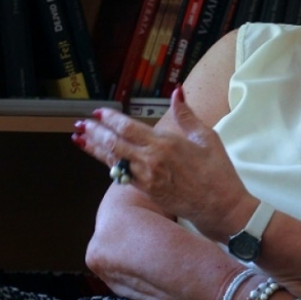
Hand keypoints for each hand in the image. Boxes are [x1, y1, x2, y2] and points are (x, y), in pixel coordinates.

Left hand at [72, 86, 253, 238]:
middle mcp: (152, 160)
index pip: (129, 128)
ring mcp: (147, 178)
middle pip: (114, 143)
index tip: (99, 112)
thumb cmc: (218, 172)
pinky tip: (99, 157)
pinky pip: (121, 175)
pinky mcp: (147, 191)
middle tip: (81, 123)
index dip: (111, 119)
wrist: (221, 207)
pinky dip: (107, 164)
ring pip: (113, 160)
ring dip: (94, 148)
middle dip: (95, 132)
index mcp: (166, 143)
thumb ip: (187, 115)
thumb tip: (177, 92)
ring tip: (79, 137)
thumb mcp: (207, 137)